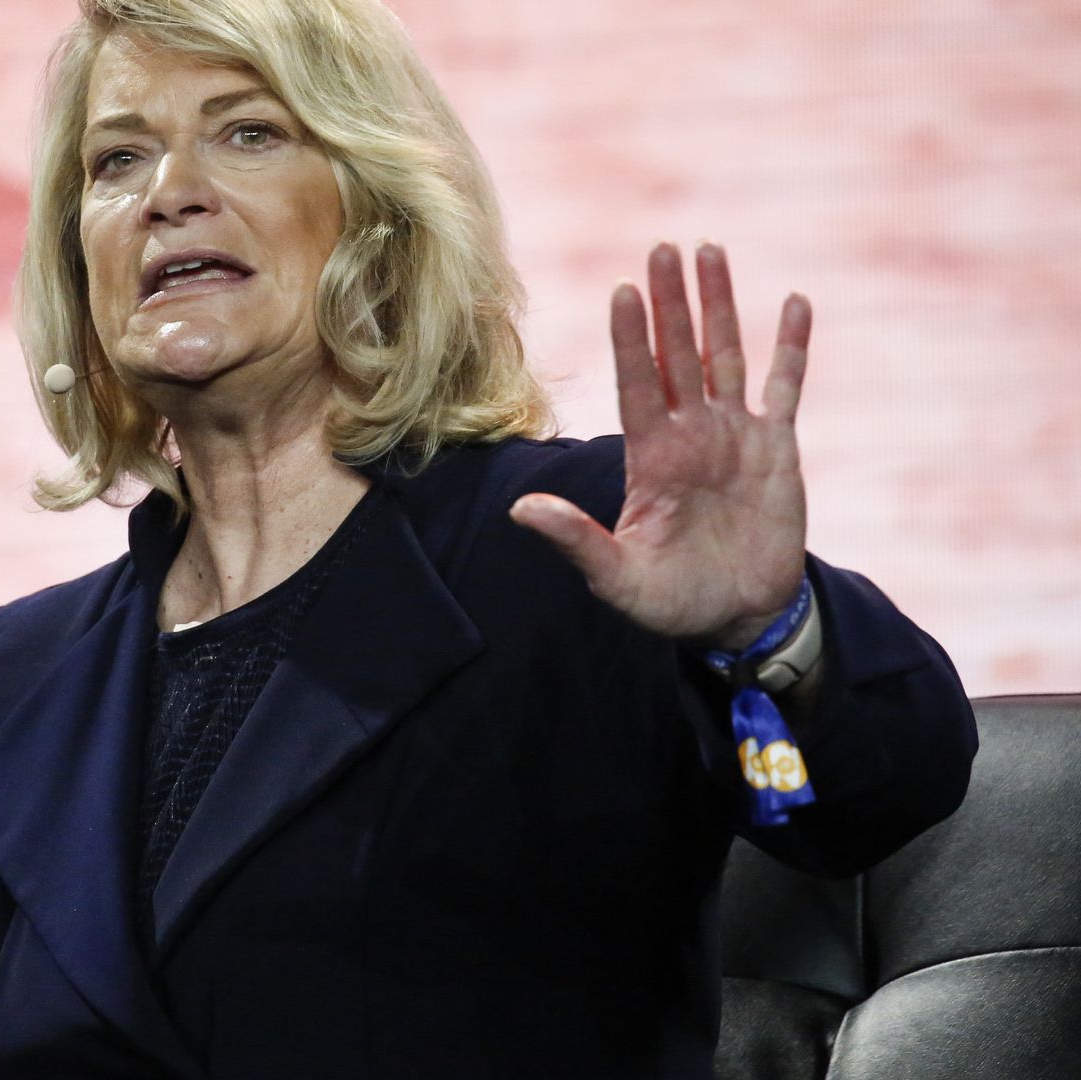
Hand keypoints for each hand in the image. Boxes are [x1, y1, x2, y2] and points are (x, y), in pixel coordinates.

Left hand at [510, 241, 810, 649]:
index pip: (638, 384)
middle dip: (669, 301)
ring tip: (708, 251)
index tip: (622, 290)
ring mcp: (734, 436)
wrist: (737, 619)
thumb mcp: (616, 578)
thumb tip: (520, 511)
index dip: (631, 339)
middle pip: (677, 353)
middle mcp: (689, 435)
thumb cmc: (670, 601)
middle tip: (661, 247)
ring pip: (726, 354)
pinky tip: (794, 302)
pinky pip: (786, 388)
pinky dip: (791, 347)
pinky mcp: (777, 449)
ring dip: (718, 305)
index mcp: (651, 457)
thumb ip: (575, 541)